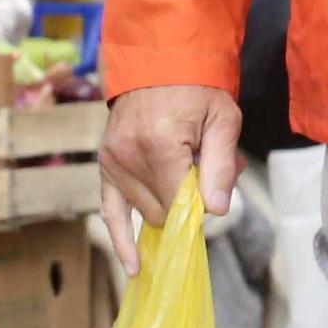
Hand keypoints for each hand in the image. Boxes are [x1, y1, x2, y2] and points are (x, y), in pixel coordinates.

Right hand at [97, 82, 240, 275]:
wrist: (158, 61)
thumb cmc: (197, 89)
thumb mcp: (223, 119)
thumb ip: (219, 167)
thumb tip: (215, 211)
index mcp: (158, 145)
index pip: (180, 202)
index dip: (200, 205)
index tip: (213, 196)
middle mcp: (128, 157)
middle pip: (163, 211)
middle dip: (186, 201)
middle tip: (204, 169)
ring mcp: (112, 163)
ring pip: (146, 212)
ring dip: (168, 203)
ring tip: (184, 167)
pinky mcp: (105, 166)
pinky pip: (110, 212)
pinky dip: (122, 240)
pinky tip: (134, 267)